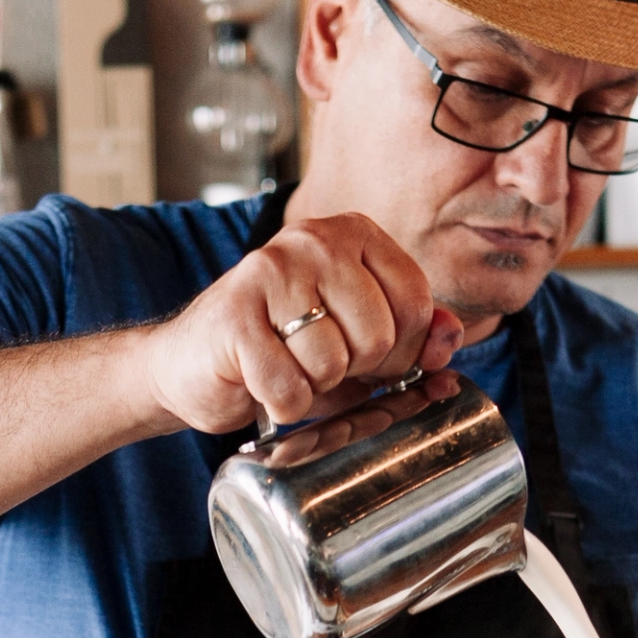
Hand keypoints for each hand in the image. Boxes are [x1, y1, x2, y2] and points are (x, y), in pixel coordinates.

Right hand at [140, 210, 464, 436]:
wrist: (189, 365)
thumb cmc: (282, 349)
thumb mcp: (357, 337)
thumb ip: (412, 335)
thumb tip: (449, 339)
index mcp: (352, 233)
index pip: (416, 301)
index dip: (402, 350)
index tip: (367, 357)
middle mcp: (312, 240)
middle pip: (379, 335)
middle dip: (354, 371)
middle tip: (316, 363)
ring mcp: (268, 273)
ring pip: (334, 364)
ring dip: (313, 388)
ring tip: (286, 367)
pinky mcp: (233, 317)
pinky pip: (291, 388)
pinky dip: (281, 404)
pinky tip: (260, 383)